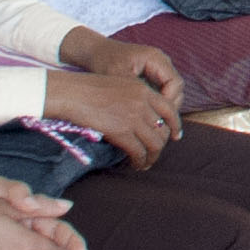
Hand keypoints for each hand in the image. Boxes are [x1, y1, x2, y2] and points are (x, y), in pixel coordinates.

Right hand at [44, 67, 178, 166]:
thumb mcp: (119, 84)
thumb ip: (135, 97)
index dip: (175, 125)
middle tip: (154, 154)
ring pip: (154, 143)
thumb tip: (142, 115)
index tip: (176, 136)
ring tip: (145, 164)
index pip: (170, 109)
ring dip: (151, 157)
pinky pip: (139, 151)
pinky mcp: (122, 131)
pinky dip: (139, 161)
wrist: (73, 93)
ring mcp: (134, 117)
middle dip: (161, 145)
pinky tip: (135, 165)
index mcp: (144, 89)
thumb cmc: (88, 89)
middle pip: (163, 129)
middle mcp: (143, 103)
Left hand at [64, 31, 186, 113]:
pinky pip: (163, 91)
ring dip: (165, 108)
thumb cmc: (105, 61)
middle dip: (170, 108)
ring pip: (172, 91)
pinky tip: (150, 118)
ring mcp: (159, 69)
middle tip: (159, 125)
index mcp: (156, 58)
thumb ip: (134, 92)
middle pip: (177, 88)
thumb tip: (146, 113)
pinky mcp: (153, 75)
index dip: (170, 101)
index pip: (175, 83)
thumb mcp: (118, 76)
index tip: (157, 116)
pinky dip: (158, 104)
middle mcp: (162, 62)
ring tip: (156, 124)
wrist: (96, 51)